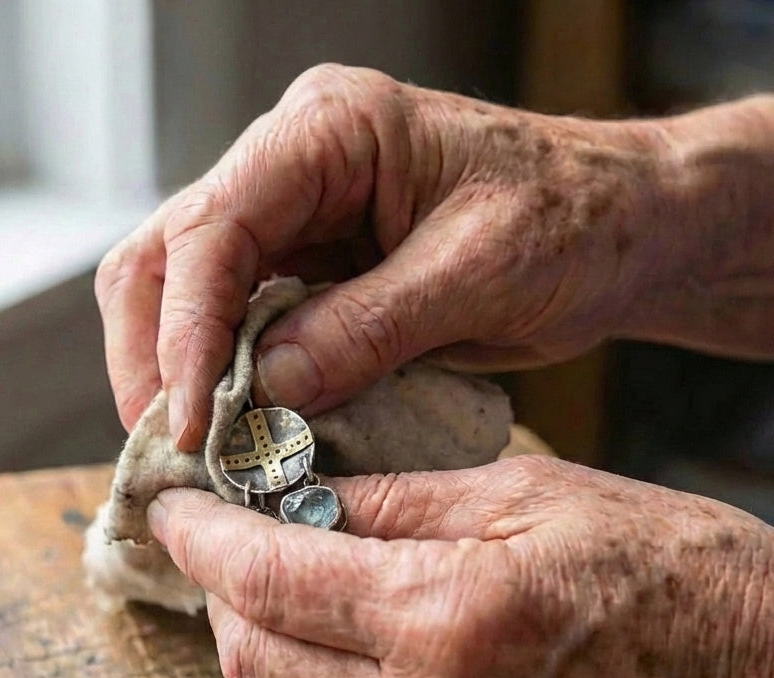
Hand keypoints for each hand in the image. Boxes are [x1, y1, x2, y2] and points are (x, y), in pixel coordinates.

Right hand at [97, 64, 673, 449]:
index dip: (186, 331)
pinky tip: (238, 430)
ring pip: (183, 293)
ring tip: (196, 450)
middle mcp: (291, 167)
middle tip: (172, 446)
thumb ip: (368, 328)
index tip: (191, 423)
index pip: (212, 229)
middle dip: (154, 355)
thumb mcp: (477, 273)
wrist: (620, 230)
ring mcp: (294, 220)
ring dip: (177, 373)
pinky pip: (238, 326)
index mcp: (329, 132)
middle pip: (165, 255)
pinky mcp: (309, 272)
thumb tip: (268, 391)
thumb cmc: (573, 222)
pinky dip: (225, 382)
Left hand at [148, 457, 773, 677]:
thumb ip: (393, 500)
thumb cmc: (674, 573)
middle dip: (224, 598)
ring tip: (294, 604)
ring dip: (267, 660)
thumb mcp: (530, 495)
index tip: (174, 509)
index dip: (203, 539)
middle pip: (252, 665)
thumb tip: (297, 498)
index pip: (269, 578)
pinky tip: (353, 670)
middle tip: (234, 549)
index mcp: (450, 616)